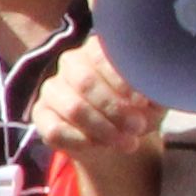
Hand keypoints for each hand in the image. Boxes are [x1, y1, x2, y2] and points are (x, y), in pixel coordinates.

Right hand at [31, 39, 165, 161]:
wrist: (118, 133)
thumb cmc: (138, 107)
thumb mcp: (154, 96)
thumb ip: (154, 90)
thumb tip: (152, 92)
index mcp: (98, 50)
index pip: (102, 57)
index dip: (122, 81)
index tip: (142, 102)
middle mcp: (71, 63)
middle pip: (85, 83)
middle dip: (114, 109)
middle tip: (137, 127)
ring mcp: (52, 88)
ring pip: (73, 108)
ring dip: (103, 129)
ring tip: (127, 143)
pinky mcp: (40, 114)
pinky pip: (56, 130)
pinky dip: (82, 141)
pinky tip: (101, 145)